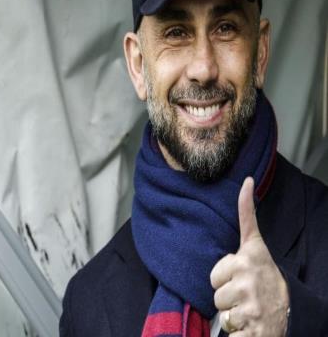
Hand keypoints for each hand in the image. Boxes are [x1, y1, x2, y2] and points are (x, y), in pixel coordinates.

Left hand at [210, 177, 289, 335]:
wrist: (289, 310)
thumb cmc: (267, 275)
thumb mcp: (256, 245)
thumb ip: (247, 216)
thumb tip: (246, 182)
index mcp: (247, 260)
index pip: (215, 273)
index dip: (225, 276)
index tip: (242, 271)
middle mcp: (248, 280)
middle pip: (215, 292)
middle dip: (227, 294)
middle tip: (245, 293)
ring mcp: (250, 305)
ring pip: (220, 311)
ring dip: (231, 313)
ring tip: (248, 306)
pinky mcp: (251, 326)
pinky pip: (229, 329)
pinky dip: (237, 331)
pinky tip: (250, 323)